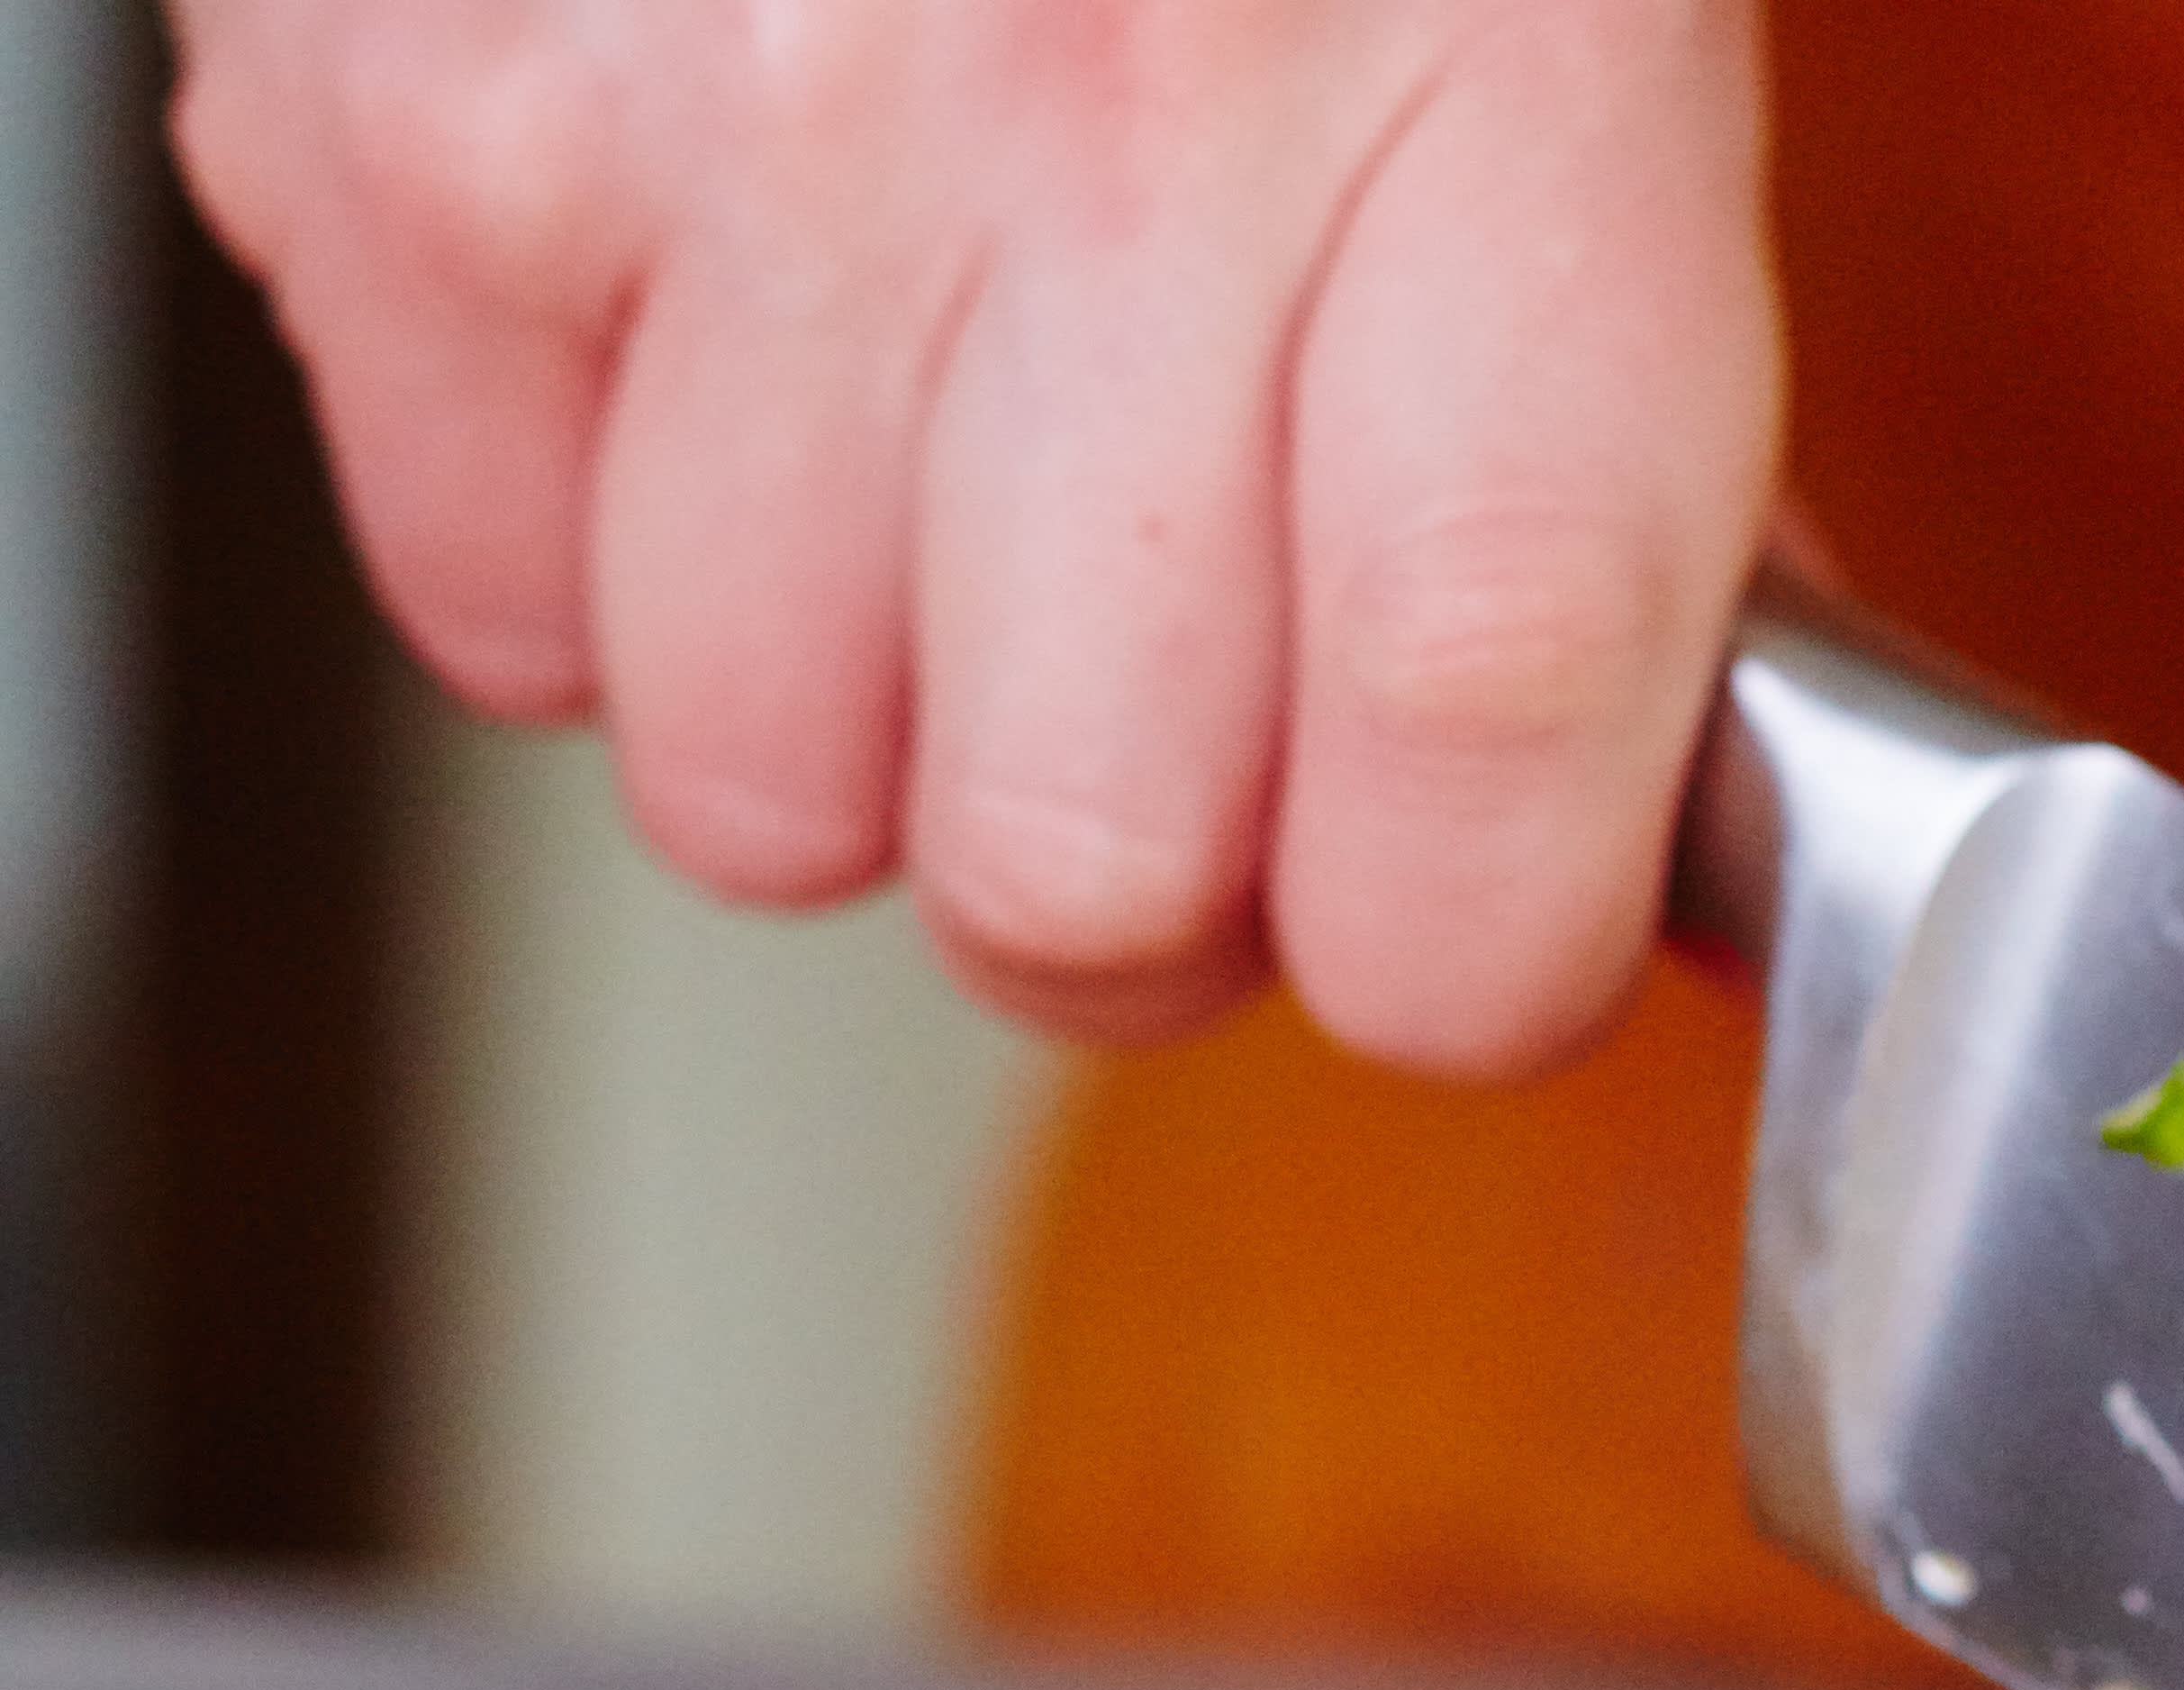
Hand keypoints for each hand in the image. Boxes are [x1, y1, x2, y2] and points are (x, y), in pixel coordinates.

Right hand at [168, 0, 1774, 1075]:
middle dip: (1134, 880)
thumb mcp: (1600, 67)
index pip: (1474, 810)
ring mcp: (712, 143)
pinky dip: (598, 557)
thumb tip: (1631, 845)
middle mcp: (1094, 148)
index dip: (1465, 956)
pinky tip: (720, 354)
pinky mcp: (403, 131)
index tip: (1461, 906)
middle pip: (1077, 893)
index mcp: (1487, 139)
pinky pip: (495, 626)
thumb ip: (1621, 478)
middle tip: (1172, 694)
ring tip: (927, 468)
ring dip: (854, 720)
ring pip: (759, 803)